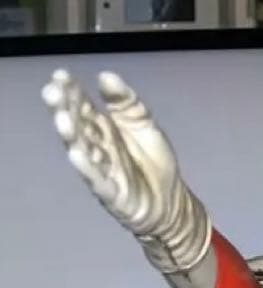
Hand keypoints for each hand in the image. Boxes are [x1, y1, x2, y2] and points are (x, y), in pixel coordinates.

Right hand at [42, 69, 208, 269]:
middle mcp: (98, 147)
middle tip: (53, 93)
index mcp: (103, 128)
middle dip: (64, 109)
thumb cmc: (154, 161)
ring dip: (71, 136)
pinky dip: (87, 169)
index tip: (60, 75)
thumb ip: (125, 100)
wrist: (172, 201)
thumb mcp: (142, 122)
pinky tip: (77, 155)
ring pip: (83, 151)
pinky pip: (97, 180)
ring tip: (61, 119)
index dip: (71, 92)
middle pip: (78, 126)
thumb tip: (105, 75)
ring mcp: (103, 170)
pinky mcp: (112, 193)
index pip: (82, 107)